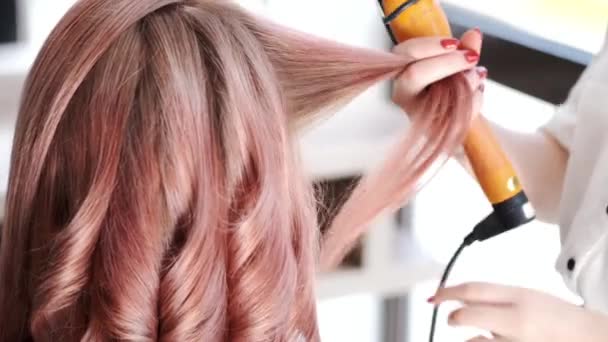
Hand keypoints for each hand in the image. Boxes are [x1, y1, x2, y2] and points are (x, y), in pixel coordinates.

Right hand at [391, 28, 486, 118]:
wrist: (450, 120)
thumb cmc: (445, 87)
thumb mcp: (454, 64)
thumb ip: (464, 48)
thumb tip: (474, 34)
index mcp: (401, 72)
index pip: (406, 54)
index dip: (430, 46)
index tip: (455, 43)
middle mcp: (402, 95)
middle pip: (415, 75)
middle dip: (449, 63)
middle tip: (472, 57)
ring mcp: (416, 115)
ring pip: (438, 96)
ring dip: (467, 81)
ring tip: (478, 75)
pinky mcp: (434, 132)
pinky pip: (457, 115)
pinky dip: (475, 100)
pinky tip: (476, 92)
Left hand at [431, 282, 607, 341]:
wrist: (589, 339)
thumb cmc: (557, 318)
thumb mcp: (527, 296)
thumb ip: (496, 297)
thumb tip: (463, 298)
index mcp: (518, 297)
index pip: (473, 289)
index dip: (448, 291)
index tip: (435, 295)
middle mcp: (516, 320)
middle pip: (467, 315)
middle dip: (453, 316)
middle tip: (451, 318)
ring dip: (472, 340)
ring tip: (484, 336)